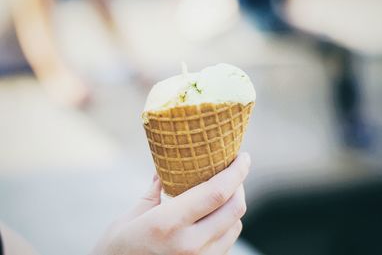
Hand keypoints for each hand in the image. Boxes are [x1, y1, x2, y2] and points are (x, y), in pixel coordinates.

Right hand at [91, 152, 250, 254]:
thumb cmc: (116, 249)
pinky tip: (215, 215)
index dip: (236, 172)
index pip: (216, 192)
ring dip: (234, 205)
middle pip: (234, 208)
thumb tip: (164, 170)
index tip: (243, 157)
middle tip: (233, 171)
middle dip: (239, 185)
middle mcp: (189, 244)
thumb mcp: (130, 217)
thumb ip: (153, 192)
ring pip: (235, 226)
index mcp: (168, 224)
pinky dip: (227, 224)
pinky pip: (226, 243)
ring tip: (224, 191)